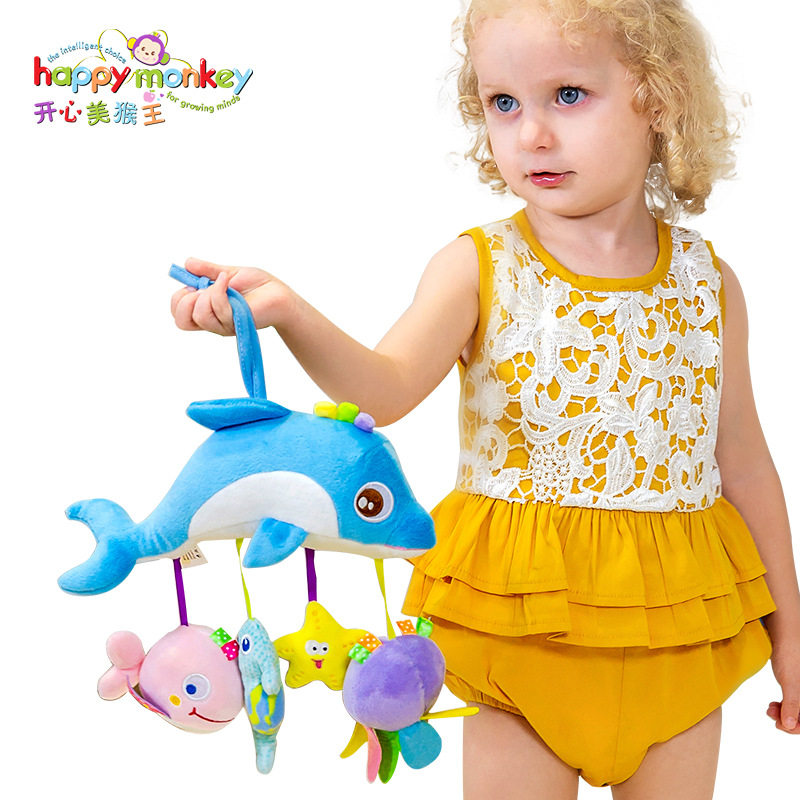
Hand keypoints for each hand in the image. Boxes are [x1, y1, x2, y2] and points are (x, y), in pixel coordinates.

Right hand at [170, 257, 292, 334]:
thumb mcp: (227, 272)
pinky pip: (219, 309)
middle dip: (184, 300)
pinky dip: (219, 289)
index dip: (177, 299)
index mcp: (207, 309)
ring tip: (221, 283)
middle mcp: (213, 320)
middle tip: (199, 287)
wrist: (279, 293)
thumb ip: (207, 270)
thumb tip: (186, 263)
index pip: (179, 314)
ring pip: (200, 316)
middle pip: (182, 322)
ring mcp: (224, 324)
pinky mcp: (236, 323)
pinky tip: (228, 280)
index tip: (191, 283)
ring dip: (206, 295)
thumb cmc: (258, 285)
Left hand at [766, 632, 799, 733]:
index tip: (782, 725)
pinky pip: (794, 704)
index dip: (798, 727)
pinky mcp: (798, 687)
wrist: (784, 636)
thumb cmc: (790, 654)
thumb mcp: (791, 682)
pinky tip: (773, 706)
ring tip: (770, 709)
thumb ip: (792, 704)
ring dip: (784, 715)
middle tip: (772, 717)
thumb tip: (789, 725)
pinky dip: (783, 707)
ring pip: (798, 713)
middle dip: (788, 721)